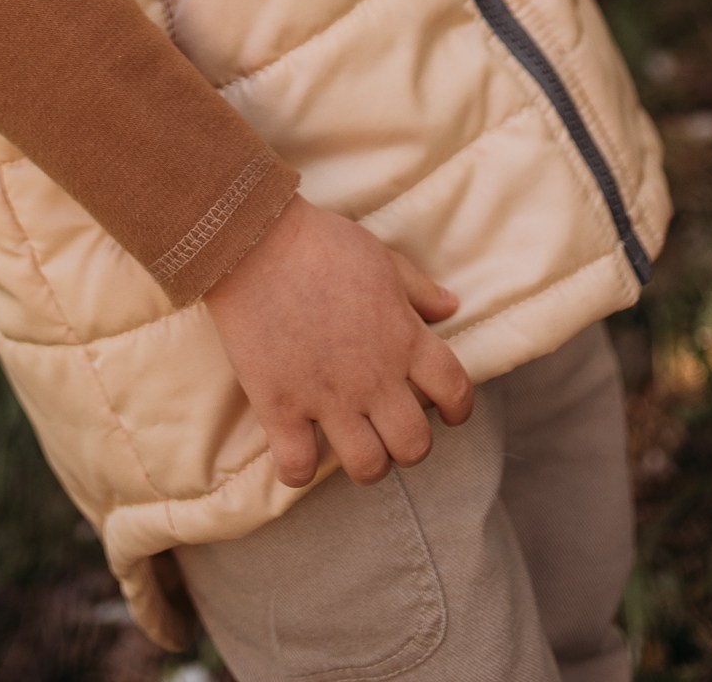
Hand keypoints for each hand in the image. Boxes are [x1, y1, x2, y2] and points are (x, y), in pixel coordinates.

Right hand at [204, 192, 473, 488]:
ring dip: (366, 462)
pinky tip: (296, 451)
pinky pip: (297, 467)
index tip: (447, 412)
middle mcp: (373, 377)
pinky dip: (298, 470)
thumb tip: (451, 307)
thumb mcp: (381, 258)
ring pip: (367, 466)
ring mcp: (327, 397)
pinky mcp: (280, 406)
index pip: (455, 391)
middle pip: (414, 445)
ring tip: (352, 443)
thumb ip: (418, 290)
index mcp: (403, 338)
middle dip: (409, 445)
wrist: (253, 241)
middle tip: (390, 428)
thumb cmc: (321, 242)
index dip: (458, 409)